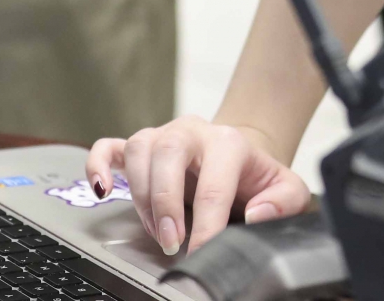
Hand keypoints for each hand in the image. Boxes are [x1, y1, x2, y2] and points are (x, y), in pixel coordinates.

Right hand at [86, 117, 311, 255]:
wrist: (242, 153)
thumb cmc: (258, 176)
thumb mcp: (287, 188)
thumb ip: (283, 202)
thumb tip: (256, 213)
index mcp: (228, 141)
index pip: (213, 182)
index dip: (206, 223)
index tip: (201, 251)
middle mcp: (192, 131)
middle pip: (166, 152)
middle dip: (165, 202)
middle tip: (171, 242)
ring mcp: (163, 135)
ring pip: (139, 149)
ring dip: (142, 196)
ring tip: (156, 230)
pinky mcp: (141, 147)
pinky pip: (108, 146)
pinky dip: (97, 165)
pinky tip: (100, 190)